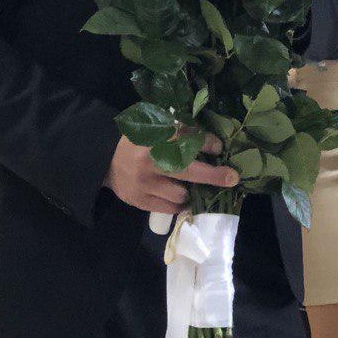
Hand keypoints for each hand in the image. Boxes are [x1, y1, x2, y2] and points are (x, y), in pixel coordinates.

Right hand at [104, 132, 237, 214]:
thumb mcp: (154, 129)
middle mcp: (149, 161)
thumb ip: (179, 132)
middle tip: (232, 177)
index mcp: (152, 138)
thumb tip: (213, 143)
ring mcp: (144, 184)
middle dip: (213, 175)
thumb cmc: (136, 142)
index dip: (207, 143)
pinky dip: (178, 203)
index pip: (186, 140)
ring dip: (191, 191)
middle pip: (188, 170)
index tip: (219, 148)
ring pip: (180, 194)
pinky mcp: (140, 201)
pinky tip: (180, 196)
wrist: (105, 161)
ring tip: (192, 186)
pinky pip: (169, 208)